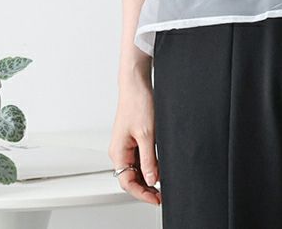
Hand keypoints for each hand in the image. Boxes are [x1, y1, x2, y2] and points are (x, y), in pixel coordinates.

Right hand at [108, 69, 160, 205]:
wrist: (137, 83)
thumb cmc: (138, 103)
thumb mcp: (147, 134)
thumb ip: (149, 159)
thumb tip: (151, 179)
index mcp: (118, 152)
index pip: (127, 182)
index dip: (141, 193)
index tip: (156, 199)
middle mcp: (120, 150)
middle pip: (131, 177)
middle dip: (145, 187)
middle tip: (161, 194)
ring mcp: (127, 144)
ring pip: (136, 167)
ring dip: (148, 176)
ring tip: (163, 182)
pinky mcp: (134, 137)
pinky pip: (140, 156)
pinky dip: (150, 163)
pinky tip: (160, 165)